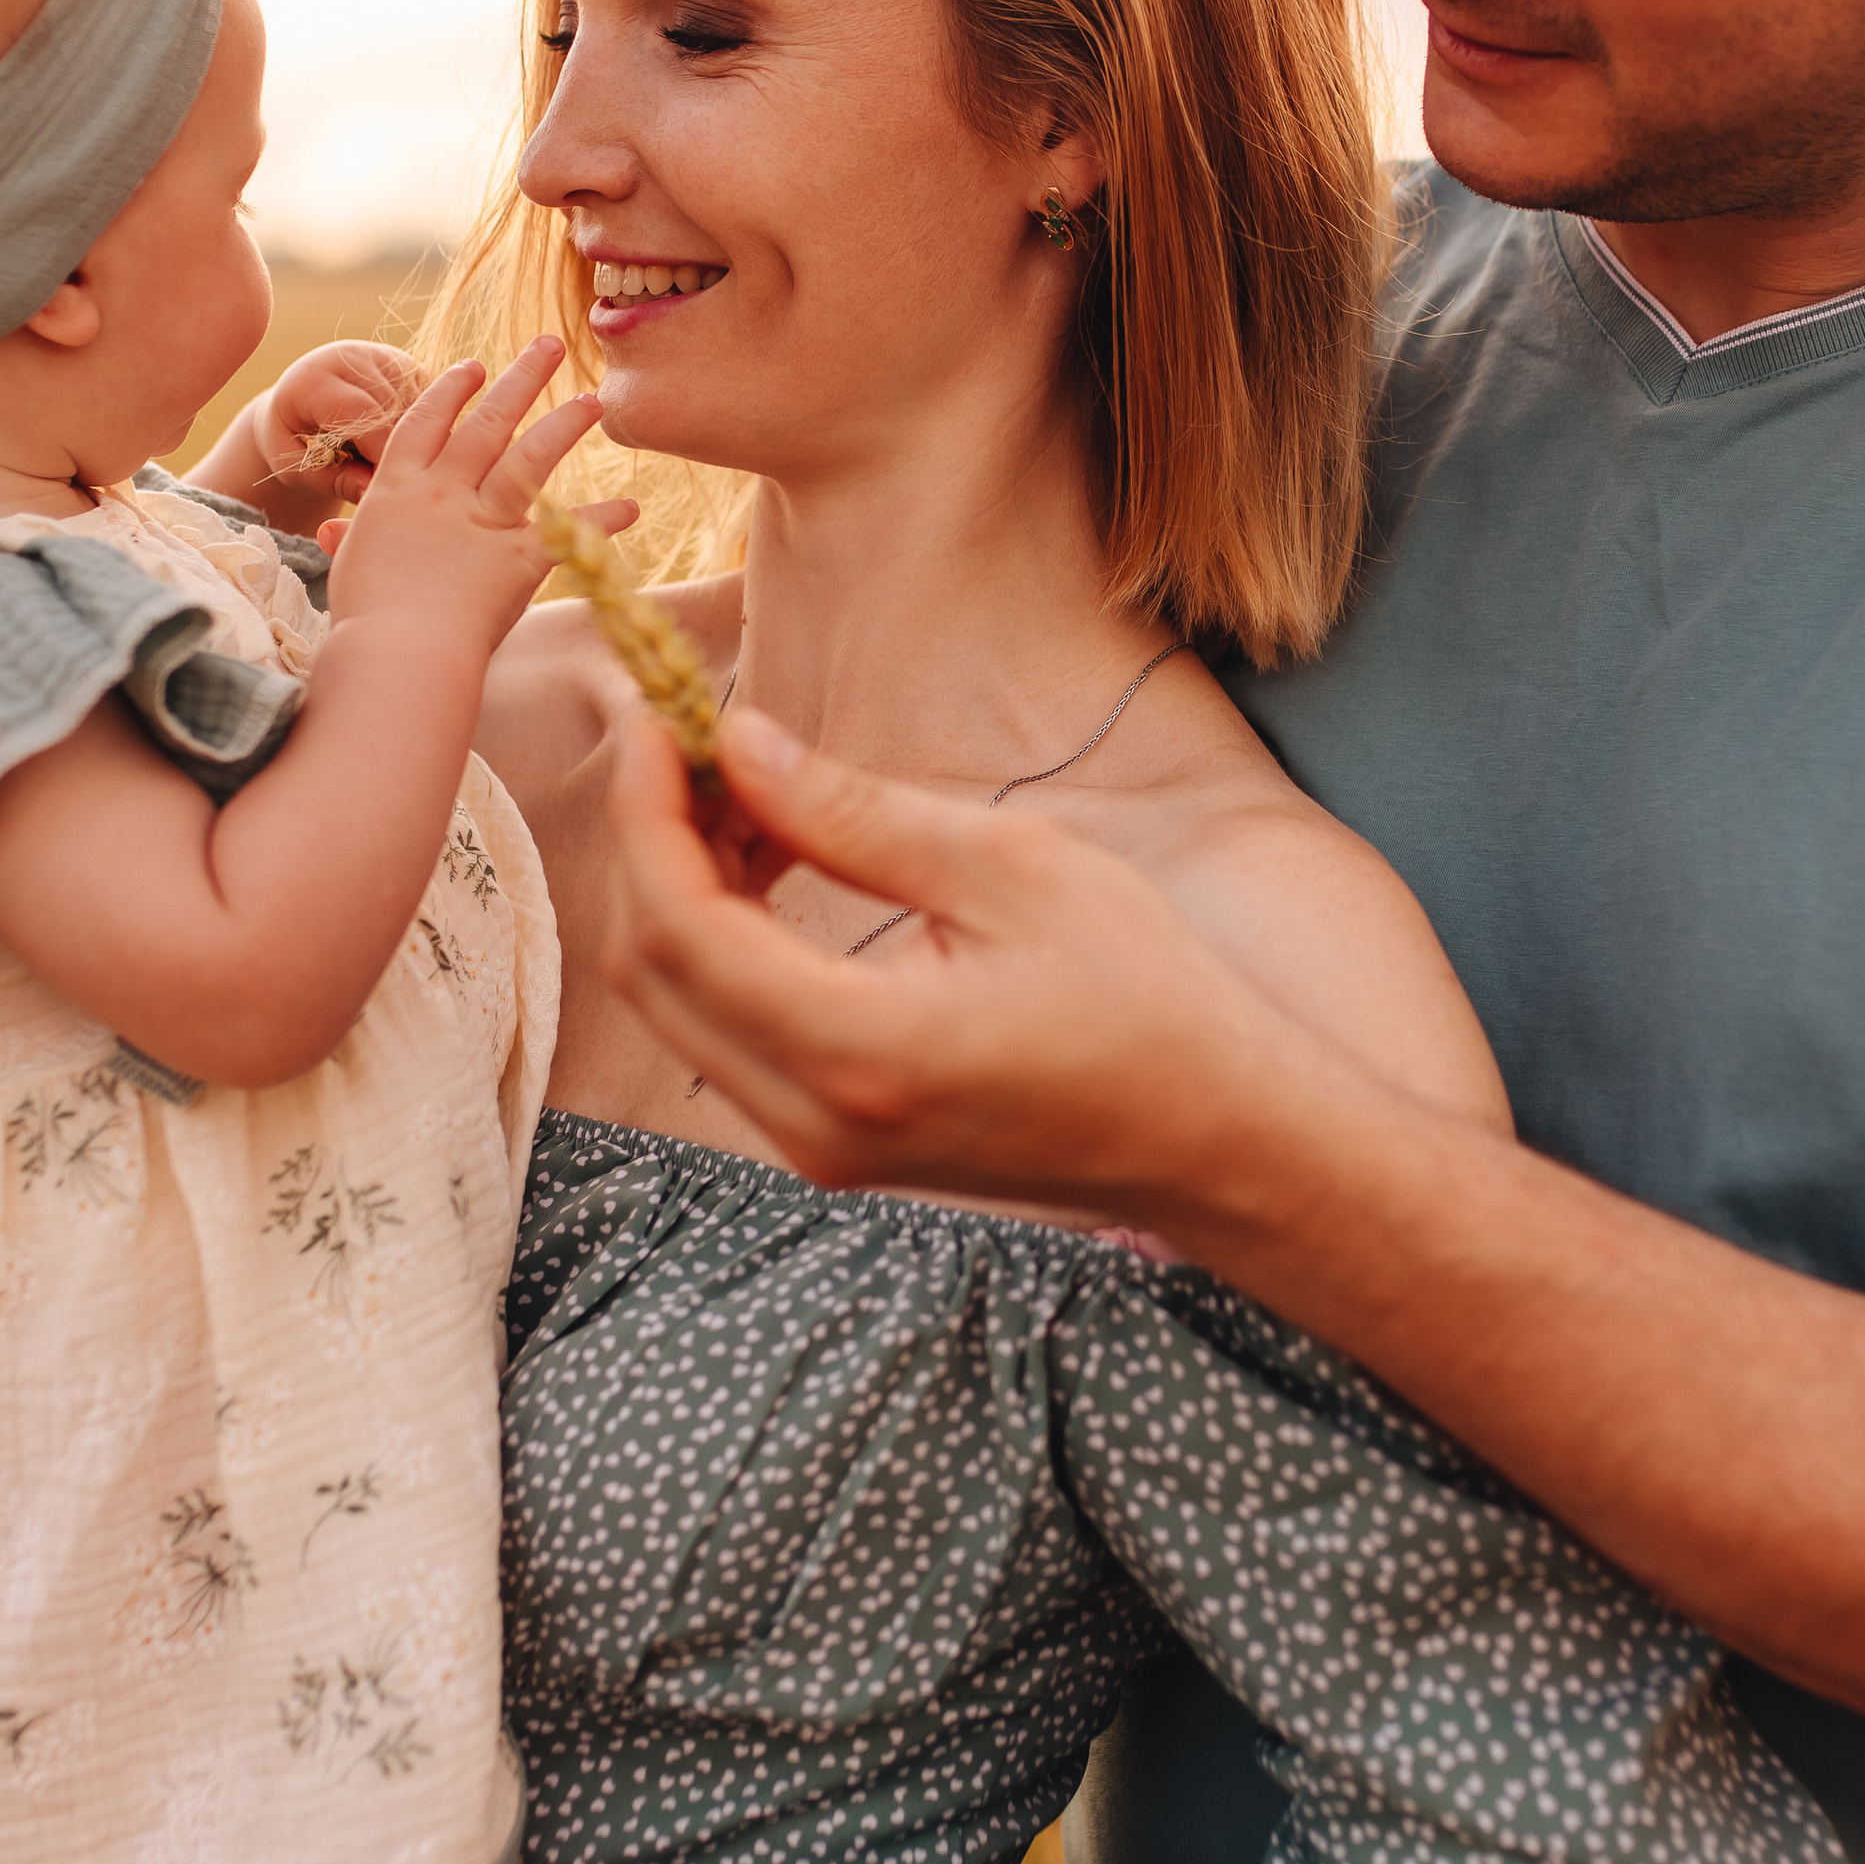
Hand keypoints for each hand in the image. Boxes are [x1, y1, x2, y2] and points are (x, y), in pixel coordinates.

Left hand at [258, 338, 421, 499]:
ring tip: (403, 468)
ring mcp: (385, 358)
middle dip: (403, 451)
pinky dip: (429, 431)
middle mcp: (352, 358)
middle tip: (400, 486)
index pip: (360, 413)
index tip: (388, 487)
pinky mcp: (411, 367)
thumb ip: (333, 479)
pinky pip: (432, 404)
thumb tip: (371, 492)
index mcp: (314, 379)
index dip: (379, 453)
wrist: (298, 406)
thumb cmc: (294, 442)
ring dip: (420, 442)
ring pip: (421, 406)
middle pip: (395, 409)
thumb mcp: (298, 468)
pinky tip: (413, 450)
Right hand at [321, 340, 623, 664]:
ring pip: (530, 457)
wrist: (397, 653)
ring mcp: (482, 522)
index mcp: (396, 488)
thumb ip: (349, 542)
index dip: (452, 390)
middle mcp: (442, 492)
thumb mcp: (349, 570)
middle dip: (522, 378)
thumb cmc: (365, 619)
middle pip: (488, 422)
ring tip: (593, 400)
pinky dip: (602, 519)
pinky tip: (630, 506)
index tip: (475, 365)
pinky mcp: (519, 559)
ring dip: (565, 424)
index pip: (427, 422)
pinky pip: (568, 532)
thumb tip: (330, 532)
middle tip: (550, 345)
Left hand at [606, 704, 1310, 1220]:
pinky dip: (726, 941)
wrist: (1214, 1139)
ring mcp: (815, 1146)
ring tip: (757, 792)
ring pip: (682, 1005)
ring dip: (689, 889)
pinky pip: (730, 1033)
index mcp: (857, 1050)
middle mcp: (811, 1118)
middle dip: (657, 843)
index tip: (664, 717)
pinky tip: (780, 863)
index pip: (682, 927)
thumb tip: (740, 744)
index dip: (649, 812)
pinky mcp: (832, 1143)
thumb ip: (857, 814)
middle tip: (706, 744)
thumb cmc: (1147, 998)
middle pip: (652, 970)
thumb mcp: (1014, 871)